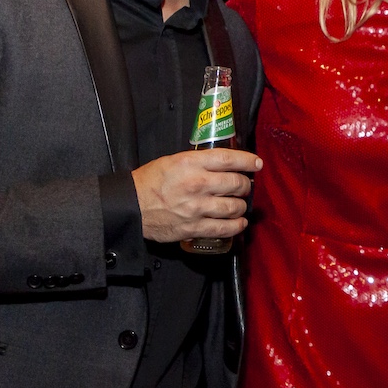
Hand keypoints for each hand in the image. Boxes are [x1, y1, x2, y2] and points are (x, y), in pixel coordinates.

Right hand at [132, 148, 261, 243]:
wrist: (130, 206)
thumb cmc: (150, 181)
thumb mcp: (173, 161)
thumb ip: (199, 162)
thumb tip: (223, 164)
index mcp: (191, 163)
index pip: (229, 159)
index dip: (248, 161)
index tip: (257, 164)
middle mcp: (197, 184)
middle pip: (237, 183)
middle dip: (245, 185)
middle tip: (244, 186)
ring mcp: (197, 207)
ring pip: (234, 207)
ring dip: (241, 206)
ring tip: (239, 205)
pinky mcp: (194, 227)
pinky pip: (224, 228)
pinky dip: (237, 226)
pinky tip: (239, 223)